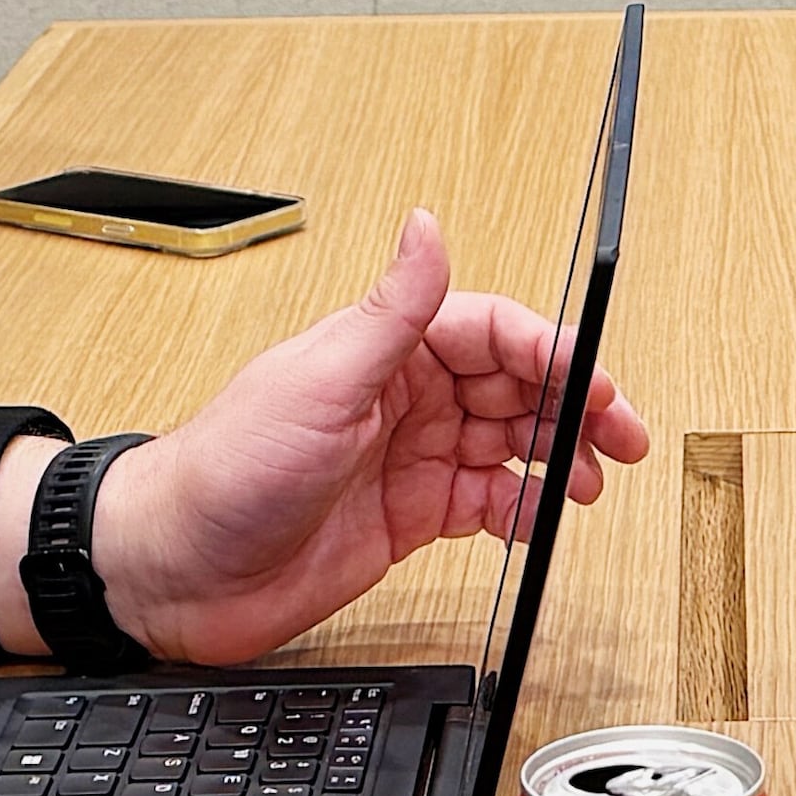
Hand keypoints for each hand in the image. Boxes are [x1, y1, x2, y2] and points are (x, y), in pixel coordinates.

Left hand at [79, 211, 653, 667]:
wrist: (173, 570)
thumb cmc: (225, 470)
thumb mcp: (317, 382)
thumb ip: (389, 311)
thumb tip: (427, 224)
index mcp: (385, 352)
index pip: (492, 332)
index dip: (551, 353)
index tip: (593, 383)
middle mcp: (404, 398)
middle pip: (516, 387)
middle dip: (576, 407)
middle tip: (623, 437)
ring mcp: (409, 458)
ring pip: (512, 445)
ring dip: (561, 458)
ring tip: (591, 481)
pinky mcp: (408, 517)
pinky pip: (488, 504)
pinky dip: (525, 509)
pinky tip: (545, 517)